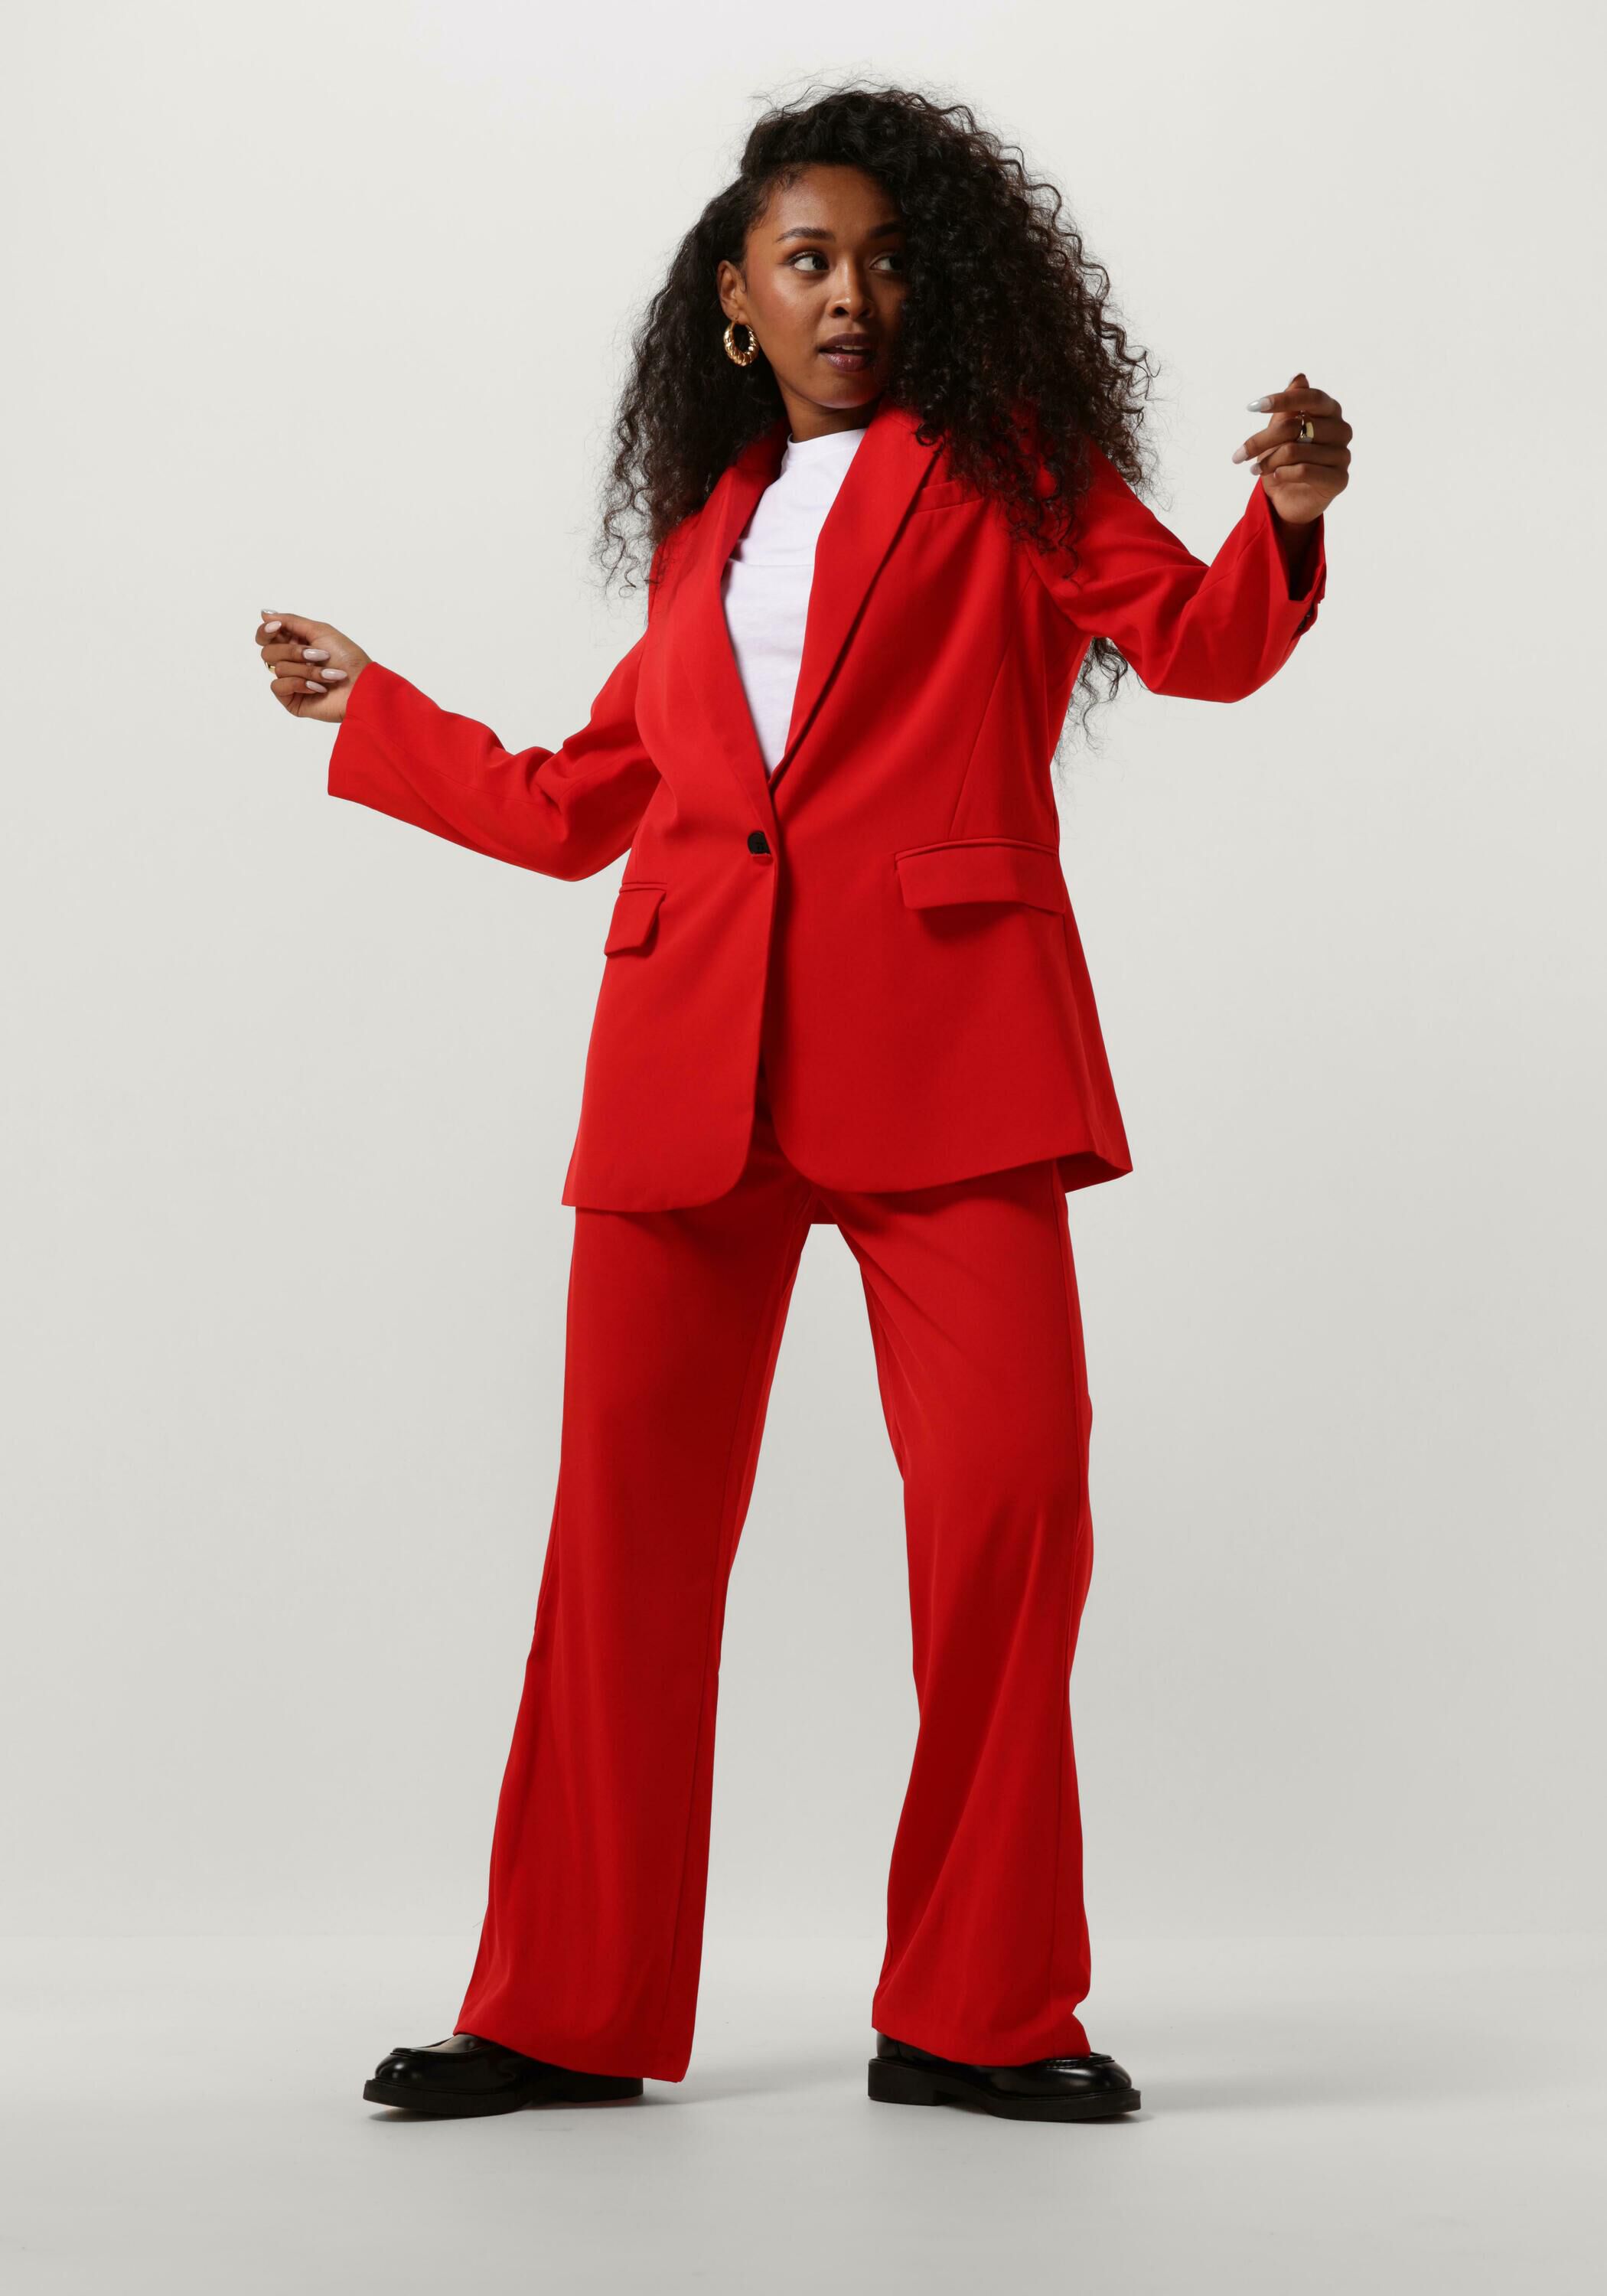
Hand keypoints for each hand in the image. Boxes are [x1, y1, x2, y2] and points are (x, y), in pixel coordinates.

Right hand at [255, 610, 370, 722]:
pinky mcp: (292, 700)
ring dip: (307, 670)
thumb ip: (291, 621)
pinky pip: (278, 686)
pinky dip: (300, 684)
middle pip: (267, 652)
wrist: (362, 686)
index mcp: (295, 644)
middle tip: (319, 655)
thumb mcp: (320, 631)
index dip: (266, 631)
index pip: (266, 636)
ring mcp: (290, 682)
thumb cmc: (347, 658)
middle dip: (294, 652)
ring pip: (277, 668)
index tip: (277, 627)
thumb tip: (264, 613)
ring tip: (328, 676)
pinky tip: (318, 689)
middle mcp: (290, 663)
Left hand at [1232, 372, 1349, 525]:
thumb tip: (1299, 377)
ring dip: (1268, 462)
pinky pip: (1304, 471)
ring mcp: (1343, 454)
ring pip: (1296, 450)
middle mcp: (1341, 429)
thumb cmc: (1285, 461)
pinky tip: (1273, 477)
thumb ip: (1289, 407)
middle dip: (1262, 441)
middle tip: (1240, 455)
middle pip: (1295, 426)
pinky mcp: (1339, 479)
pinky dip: (1282, 474)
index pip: (1310, 397)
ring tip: (1255, 470)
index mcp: (1330, 411)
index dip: (1282, 400)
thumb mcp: (1280, 432)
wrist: (1289, 500)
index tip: (1252, 407)